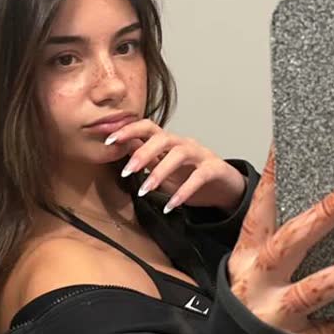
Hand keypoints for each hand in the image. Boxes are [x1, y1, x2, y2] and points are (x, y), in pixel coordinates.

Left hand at [103, 118, 246, 213]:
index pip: (148, 127)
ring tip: (145, 190)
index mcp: (170, 142)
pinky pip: (199, 177)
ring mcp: (201, 155)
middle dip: (143, 153)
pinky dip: (183, 191)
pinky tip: (171, 206)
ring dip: (160, 172)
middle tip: (126, 171)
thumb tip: (120, 148)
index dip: (128, 130)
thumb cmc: (191, 176)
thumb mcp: (164, 168)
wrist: (225, 187)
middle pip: (163, 138)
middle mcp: (184, 144)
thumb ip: (146, 158)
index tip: (108, 140)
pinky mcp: (215, 169)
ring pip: (180, 154)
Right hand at [227, 143, 333, 333]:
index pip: (263, 208)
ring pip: (326, 284)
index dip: (276, 176)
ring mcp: (280, 313)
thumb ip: (282, 237)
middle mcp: (260, 281)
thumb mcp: (251, 267)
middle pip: (296, 238)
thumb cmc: (253, 305)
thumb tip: (333, 201)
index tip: (291, 143)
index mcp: (248, 255)